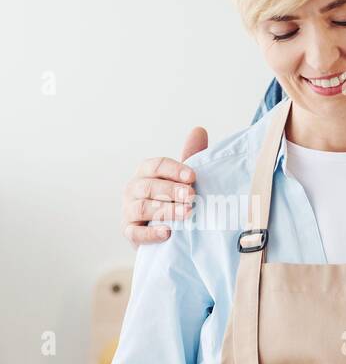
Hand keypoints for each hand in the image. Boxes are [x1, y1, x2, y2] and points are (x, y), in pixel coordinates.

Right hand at [121, 127, 207, 246]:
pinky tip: (167, 233)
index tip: (193, 177)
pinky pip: (135, 233)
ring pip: (142, 208)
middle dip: (171, 190)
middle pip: (149, 186)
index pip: (156, 165)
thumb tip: (199, 130)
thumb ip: (192, 157)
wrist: (167, 233)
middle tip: (192, 196)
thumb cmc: (175, 201)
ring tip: (187, 213)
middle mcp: (133, 189)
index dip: (174, 170)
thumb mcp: (184, 180)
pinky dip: (150, 233)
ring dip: (166, 210)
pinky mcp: (129, 232)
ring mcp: (128, 211)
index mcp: (146, 173)